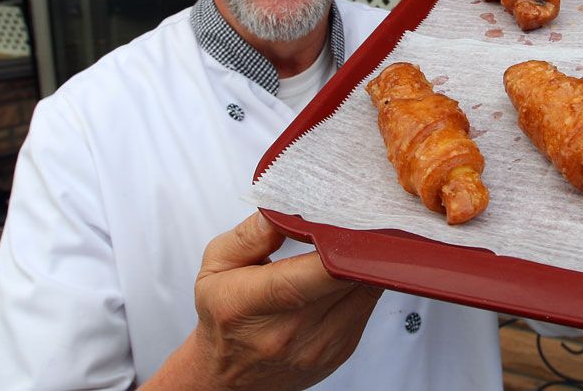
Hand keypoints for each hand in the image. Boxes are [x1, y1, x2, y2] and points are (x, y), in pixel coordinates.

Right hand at [146, 212, 381, 390]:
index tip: (348, 220)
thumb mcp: (216, 265)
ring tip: (353, 244)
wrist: (228, 375)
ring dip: (364, 265)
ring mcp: (318, 346)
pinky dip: (362, 285)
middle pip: (347, 279)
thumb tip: (283, 209)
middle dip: (358, 246)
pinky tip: (347, 273)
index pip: (313, 273)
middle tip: (357, 220)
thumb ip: (250, 235)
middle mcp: (287, 331)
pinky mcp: (339, 352)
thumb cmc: (222, 314)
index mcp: (250, 303)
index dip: (341, 244)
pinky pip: (366, 307)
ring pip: (365, 292)